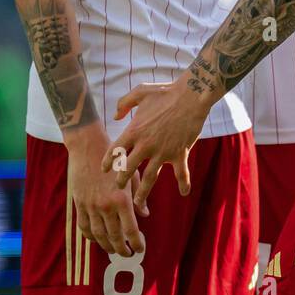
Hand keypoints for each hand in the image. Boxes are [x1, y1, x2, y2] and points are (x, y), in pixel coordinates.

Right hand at [66, 124, 147, 256]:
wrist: (88, 148)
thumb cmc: (116, 159)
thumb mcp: (132, 176)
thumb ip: (139, 197)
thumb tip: (145, 214)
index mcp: (122, 200)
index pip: (131, 230)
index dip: (136, 243)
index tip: (140, 249)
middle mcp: (106, 206)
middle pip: (114, 237)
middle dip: (122, 249)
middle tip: (128, 254)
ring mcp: (91, 207)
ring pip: (98, 235)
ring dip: (107, 246)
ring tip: (114, 251)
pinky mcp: (79, 204)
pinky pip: (84, 227)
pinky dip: (91, 237)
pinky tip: (97, 240)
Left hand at [104, 77, 208, 207]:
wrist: (190, 96)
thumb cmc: (165, 92)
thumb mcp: (139, 92)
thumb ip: (124, 103)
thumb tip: (115, 116)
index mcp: (134, 130)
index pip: (115, 151)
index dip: (107, 162)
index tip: (104, 170)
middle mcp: (145, 145)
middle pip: (128, 169)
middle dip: (122, 180)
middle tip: (119, 187)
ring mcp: (163, 151)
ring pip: (150, 177)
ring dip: (143, 192)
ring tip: (138, 203)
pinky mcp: (179, 153)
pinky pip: (181, 173)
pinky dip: (184, 183)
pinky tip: (184, 193)